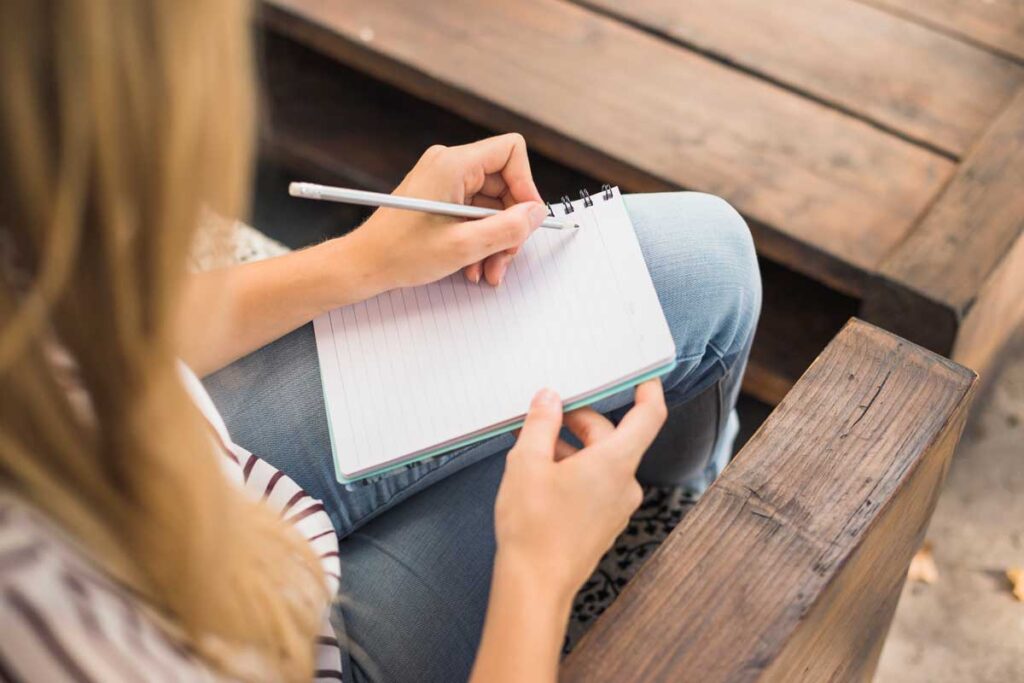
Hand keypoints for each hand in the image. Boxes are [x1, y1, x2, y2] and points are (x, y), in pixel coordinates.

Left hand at [348, 134, 546, 292]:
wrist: (363, 265)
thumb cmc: (400, 253)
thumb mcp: (463, 246)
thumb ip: (507, 228)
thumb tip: (537, 213)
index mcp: (453, 164)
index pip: (510, 152)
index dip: (526, 185)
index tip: (526, 219)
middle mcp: (449, 165)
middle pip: (504, 184)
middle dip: (510, 224)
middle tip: (506, 258)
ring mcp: (444, 182)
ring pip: (491, 204)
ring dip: (496, 239)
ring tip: (488, 271)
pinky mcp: (440, 198)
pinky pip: (474, 214)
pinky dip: (479, 239)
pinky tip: (473, 266)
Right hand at [493, 380, 667, 603]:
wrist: (534, 585)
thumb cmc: (533, 525)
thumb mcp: (527, 462)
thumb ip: (540, 423)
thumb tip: (549, 398)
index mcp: (616, 463)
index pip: (648, 415)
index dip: (648, 390)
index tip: (643, 374)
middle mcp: (625, 484)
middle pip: (613, 436)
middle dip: (579, 421)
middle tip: (545, 413)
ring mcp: (616, 507)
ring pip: (600, 461)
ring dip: (571, 447)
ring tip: (531, 448)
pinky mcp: (603, 524)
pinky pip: (596, 484)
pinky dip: (574, 471)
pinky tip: (541, 475)